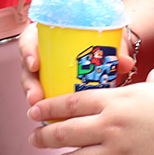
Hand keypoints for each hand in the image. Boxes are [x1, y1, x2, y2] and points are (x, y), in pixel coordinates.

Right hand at [20, 24, 139, 106]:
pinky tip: (50, 120)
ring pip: (33, 83)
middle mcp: (43, 52)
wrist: (107, 49)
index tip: (34, 64)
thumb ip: (116, 49)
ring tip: (39, 110)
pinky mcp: (51, 87)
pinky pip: (44, 97)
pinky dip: (47, 108)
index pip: (31, 39)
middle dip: (29, 83)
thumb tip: (125, 62)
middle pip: (28, 66)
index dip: (29, 51)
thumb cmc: (101, 41)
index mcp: (49, 35)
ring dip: (34, 97)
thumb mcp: (107, 41)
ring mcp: (45, 71)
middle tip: (35, 97)